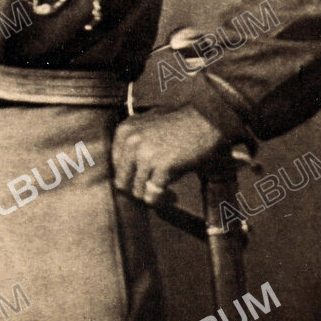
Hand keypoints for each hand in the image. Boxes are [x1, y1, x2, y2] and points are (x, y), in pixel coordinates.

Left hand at [112, 105, 226, 204]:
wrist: (205, 121)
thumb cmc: (179, 125)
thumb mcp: (148, 126)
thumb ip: (133, 146)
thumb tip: (125, 177)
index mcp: (124, 131)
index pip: (115, 166)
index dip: (129, 176)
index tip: (143, 180)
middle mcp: (131, 142)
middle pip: (122, 181)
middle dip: (137, 189)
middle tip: (152, 191)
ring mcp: (145, 155)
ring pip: (137, 192)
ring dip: (151, 196)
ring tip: (165, 193)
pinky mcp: (161, 167)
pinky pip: (152, 195)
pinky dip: (162, 200)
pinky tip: (172, 195)